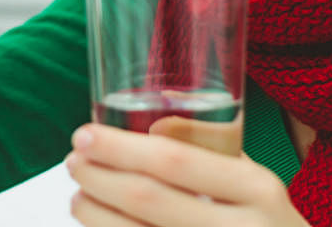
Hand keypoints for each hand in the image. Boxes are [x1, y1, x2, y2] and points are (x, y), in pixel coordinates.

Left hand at [65, 121, 312, 226]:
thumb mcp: (257, 184)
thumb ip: (213, 150)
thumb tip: (155, 115)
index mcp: (258, 188)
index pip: (175, 161)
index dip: (121, 147)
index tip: (85, 134)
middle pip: (148, 199)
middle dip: (99, 178)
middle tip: (73, 163)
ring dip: (96, 216)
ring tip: (77, 199)